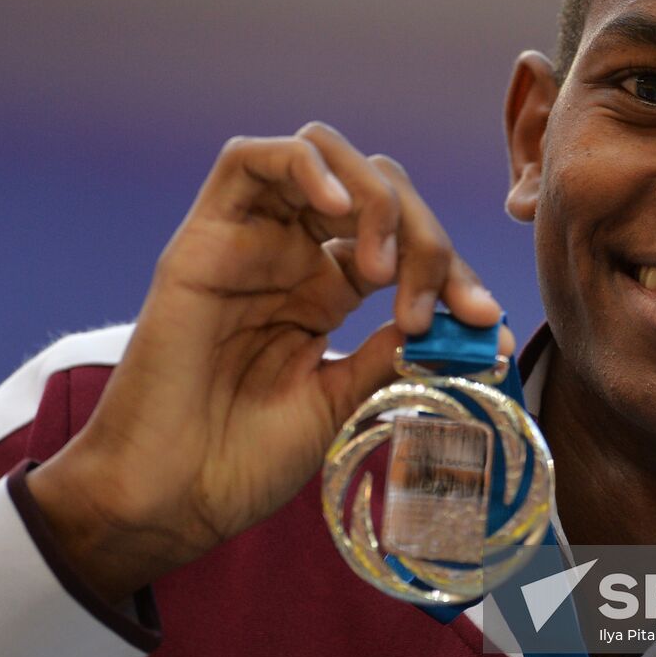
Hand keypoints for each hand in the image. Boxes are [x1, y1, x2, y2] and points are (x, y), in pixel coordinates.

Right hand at [29, 122, 509, 603]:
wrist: (170, 499)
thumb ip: (394, 352)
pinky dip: (305, 165)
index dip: (453, 270)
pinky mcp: (204, 238)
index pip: (404, 241)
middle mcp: (292, 256)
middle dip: (425, 235)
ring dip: (373, 197)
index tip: (485, 322)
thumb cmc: (245, 460)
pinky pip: (247, 161)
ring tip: (383, 267)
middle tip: (438, 306)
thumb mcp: (345, 402)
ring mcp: (249, 243)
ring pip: (322, 157)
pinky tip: (339, 209)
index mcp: (326, 293)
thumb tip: (474, 328)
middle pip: (375, 190)